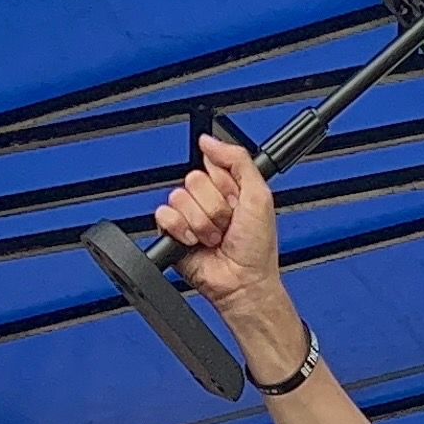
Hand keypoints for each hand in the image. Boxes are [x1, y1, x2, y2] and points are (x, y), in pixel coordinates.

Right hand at [152, 137, 281, 308]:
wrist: (243, 282)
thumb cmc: (256, 248)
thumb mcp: (260, 195)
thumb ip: (238, 161)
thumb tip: (209, 141)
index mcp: (228, 187)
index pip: (211, 163)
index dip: (224, 183)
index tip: (236, 200)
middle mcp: (207, 199)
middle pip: (193, 180)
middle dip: (214, 206)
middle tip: (226, 224)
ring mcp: (189, 215)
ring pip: (179, 197)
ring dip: (201, 222)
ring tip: (215, 237)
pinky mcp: (172, 232)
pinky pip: (164, 215)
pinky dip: (181, 230)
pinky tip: (196, 242)